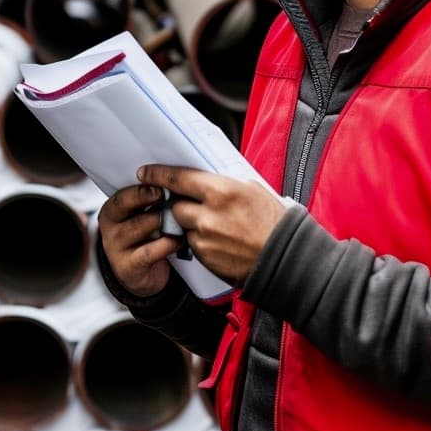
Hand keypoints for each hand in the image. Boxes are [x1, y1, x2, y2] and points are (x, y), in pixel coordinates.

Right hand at [97, 183, 180, 296]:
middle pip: (126, 207)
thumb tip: (173, 180)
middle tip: (167, 195)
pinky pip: (150, 251)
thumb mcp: (144, 216)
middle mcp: (110, 228)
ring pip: (141, 226)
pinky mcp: (127, 267)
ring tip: (180, 217)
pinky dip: (168, 244)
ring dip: (163, 220)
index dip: (141, 189)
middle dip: (147, 198)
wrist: (143, 274)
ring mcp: (115, 248)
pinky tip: (180, 240)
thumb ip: (152, 200)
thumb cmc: (148, 237)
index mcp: (112, 210)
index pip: (122, 195)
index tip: (160, 185)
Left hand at [137, 165, 287, 285]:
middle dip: (180, 205)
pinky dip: (200, 242)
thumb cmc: (273, 222)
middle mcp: (209, 213)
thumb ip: (224, 184)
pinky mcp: (204, 257)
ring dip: (191, 225)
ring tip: (215, 227)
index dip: (158, 174)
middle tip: (191, 205)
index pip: (179, 178)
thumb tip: (205, 179)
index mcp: (222, 190)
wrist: (285, 259)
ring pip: (183, 226)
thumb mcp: (252, 190)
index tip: (145, 172)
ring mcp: (205, 237)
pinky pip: (192, 245)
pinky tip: (219, 242)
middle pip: (176, 204)